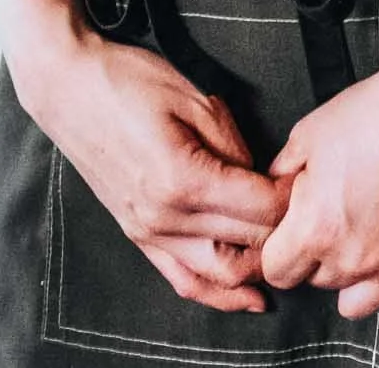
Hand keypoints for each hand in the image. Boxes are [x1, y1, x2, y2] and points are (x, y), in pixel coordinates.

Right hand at [17, 25, 290, 312]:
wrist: (68, 87)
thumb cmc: (127, 82)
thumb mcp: (193, 98)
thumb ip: (233, 144)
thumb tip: (258, 177)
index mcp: (184, 179)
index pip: (259, 209)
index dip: (292, 199)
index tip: (310, 185)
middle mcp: (165, 217)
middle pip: (246, 244)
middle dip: (283, 233)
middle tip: (307, 214)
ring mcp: (148, 232)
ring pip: (217, 276)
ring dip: (256, 271)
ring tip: (286, 257)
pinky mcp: (137, 235)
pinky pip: (181, 280)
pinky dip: (215, 293)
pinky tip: (244, 296)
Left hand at [260, 49, 378, 328]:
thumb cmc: (373, 112)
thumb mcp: (309, 133)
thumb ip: (282, 174)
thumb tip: (273, 195)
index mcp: (315, 229)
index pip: (277, 271)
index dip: (282, 246)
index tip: (296, 225)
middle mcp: (353, 261)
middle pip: (318, 282)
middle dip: (320, 253)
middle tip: (340, 211)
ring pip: (356, 304)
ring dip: (354, 278)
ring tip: (366, 237)